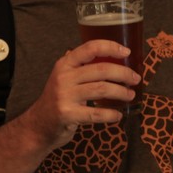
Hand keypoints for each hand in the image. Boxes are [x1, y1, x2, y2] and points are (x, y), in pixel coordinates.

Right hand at [18, 40, 139, 147]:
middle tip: (135, 79)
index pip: (90, 48)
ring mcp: (64, 95)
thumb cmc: (57, 99)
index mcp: (65, 63)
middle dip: (123, 73)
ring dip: (121, 92)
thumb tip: (110, 56)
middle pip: (101, 69)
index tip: (126, 52)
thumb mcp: (64, 77)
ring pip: (101, 89)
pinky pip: (96, 114)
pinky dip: (110, 114)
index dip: (110, 47)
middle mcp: (64, 76)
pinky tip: (117, 115)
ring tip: (130, 95)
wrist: (38, 126)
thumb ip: (81, 66)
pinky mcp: (67, 114)